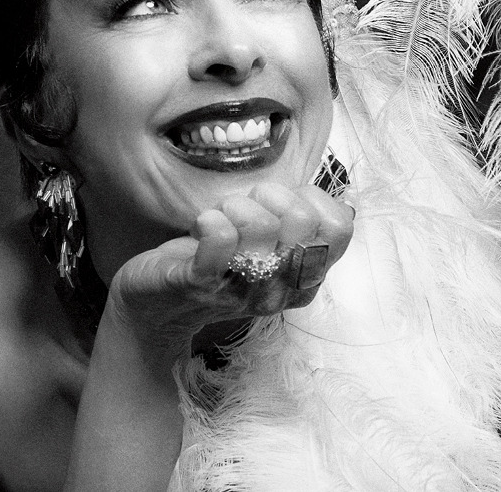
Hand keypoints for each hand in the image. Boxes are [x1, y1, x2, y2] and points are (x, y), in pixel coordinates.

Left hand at [102, 182, 353, 361]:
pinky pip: (221, 239)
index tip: (282, 203)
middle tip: (245, 209)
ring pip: (262, 226)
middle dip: (270, 196)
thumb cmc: (216, 264)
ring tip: (220, 218)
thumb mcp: (269, 249)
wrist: (156, 304)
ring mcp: (242, 289)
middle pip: (302, 221)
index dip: (312, 199)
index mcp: (304, 279)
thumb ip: (304, 229)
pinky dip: (211, 220)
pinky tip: (202, 225)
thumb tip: (345, 205)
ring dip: (236, 207)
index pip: (339, 229)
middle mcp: (280, 289)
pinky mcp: (201, 285)